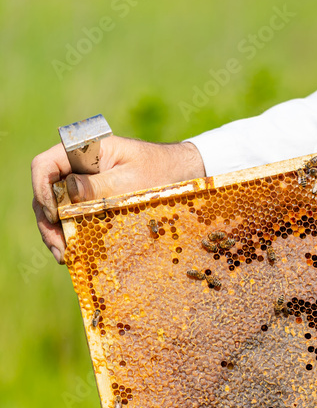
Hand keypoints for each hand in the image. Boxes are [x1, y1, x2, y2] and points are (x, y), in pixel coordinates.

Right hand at [31, 136, 204, 262]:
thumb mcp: (132, 179)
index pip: (45, 165)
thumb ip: (100, 185)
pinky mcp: (92, 203)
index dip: (40, 189)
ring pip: (56, 209)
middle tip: (58, 249)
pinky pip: (73, 218)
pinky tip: (75, 253)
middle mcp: (77, 168)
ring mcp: (83, 186)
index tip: (53, 216)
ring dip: (56, 233)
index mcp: (83, 150)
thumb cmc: (161, 171)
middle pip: (46, 192)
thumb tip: (67, 192)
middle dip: (47, 222)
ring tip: (64, 257)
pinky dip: (71, 235)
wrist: (184, 176)